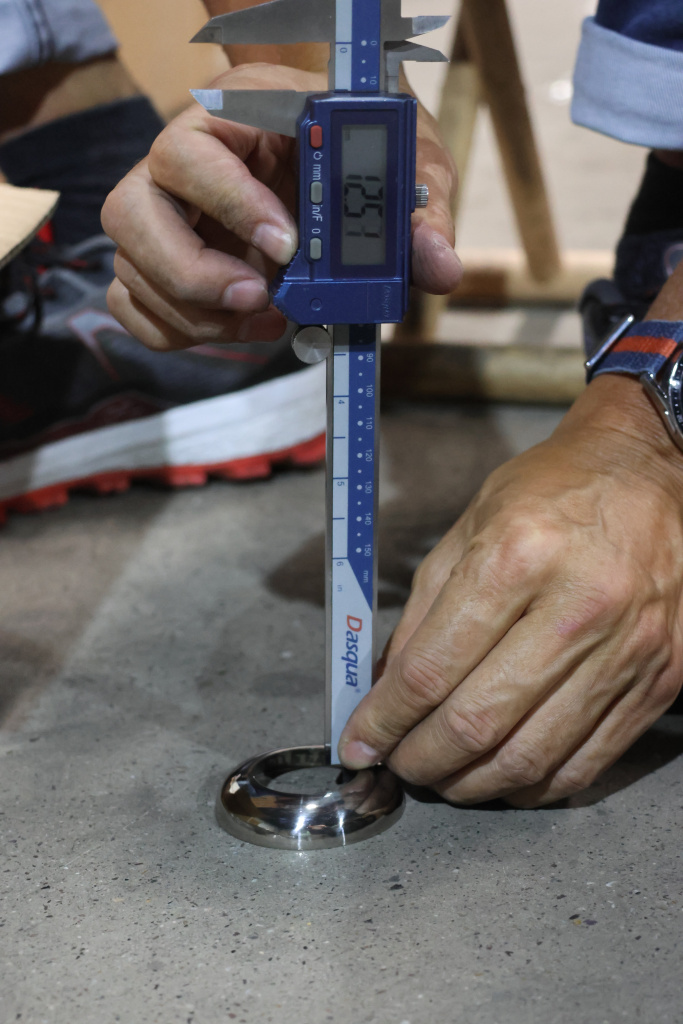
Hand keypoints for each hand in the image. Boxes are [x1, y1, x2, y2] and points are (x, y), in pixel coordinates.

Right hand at [102, 63, 460, 350]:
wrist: (341, 155)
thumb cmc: (367, 149)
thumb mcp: (409, 166)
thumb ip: (423, 212)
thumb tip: (439, 267)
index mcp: (236, 116)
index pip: (191, 150)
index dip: (230, 202)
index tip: (289, 248)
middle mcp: (183, 162)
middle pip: (130, 210)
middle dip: (190, 271)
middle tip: (260, 297)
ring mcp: (165, 214)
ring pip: (131, 266)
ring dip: (196, 312)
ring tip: (267, 315)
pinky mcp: (161, 260)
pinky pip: (133, 302)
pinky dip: (178, 331)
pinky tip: (243, 325)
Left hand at [339, 375, 682, 805]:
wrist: (652, 473)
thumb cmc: (555, 492)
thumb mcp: (470, 527)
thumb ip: (422, 612)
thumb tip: (385, 689)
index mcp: (518, 556)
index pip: (431, 668)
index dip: (384, 720)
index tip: (359, 743)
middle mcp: (578, 606)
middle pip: (478, 722)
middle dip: (421, 760)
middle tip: (397, 765)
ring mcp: (627, 649)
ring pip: (531, 756)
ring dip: (471, 784)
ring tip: (442, 778)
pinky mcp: (658, 678)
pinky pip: (586, 762)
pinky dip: (532, 785)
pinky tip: (500, 777)